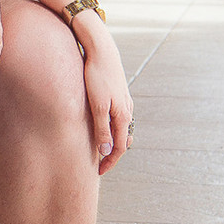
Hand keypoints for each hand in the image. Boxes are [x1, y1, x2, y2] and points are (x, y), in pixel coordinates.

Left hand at [72, 12, 133, 173]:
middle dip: (112, 155)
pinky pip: (119, 119)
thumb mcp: (97, 106)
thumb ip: (102, 129)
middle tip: (99, 165)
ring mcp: (124, 102)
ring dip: (114, 142)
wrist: (102, 50)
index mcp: (123, 117)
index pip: (118, 148)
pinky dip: (113, 129)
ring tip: (101, 151)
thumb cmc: (96, 77)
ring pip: (122, 130)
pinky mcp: (119, 95)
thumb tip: (106, 152)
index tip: (98, 172)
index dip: (109, 162)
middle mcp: (127, 111)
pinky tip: (103, 128)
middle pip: (122, 141)